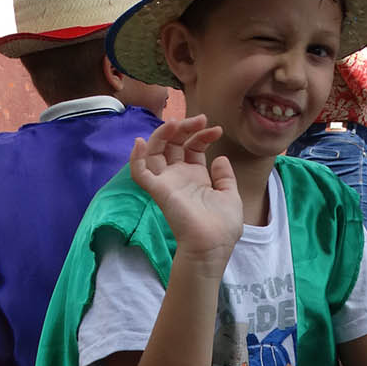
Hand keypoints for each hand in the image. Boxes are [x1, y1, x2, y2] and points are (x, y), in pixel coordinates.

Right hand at [130, 116, 243, 267]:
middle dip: (185, 127)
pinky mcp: (158, 191)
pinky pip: (140, 172)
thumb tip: (219, 158)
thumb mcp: (230, 196)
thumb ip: (225, 177)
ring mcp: (167, 183)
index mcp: (196, 178)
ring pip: (155, 151)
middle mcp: (179, 177)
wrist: (212, 246)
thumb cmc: (223, 227)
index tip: (217, 130)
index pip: (192, 148)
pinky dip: (136, 157)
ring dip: (163, 133)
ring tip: (176, 122)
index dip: (202, 135)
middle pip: (174, 144)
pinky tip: (140, 141)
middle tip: (199, 119)